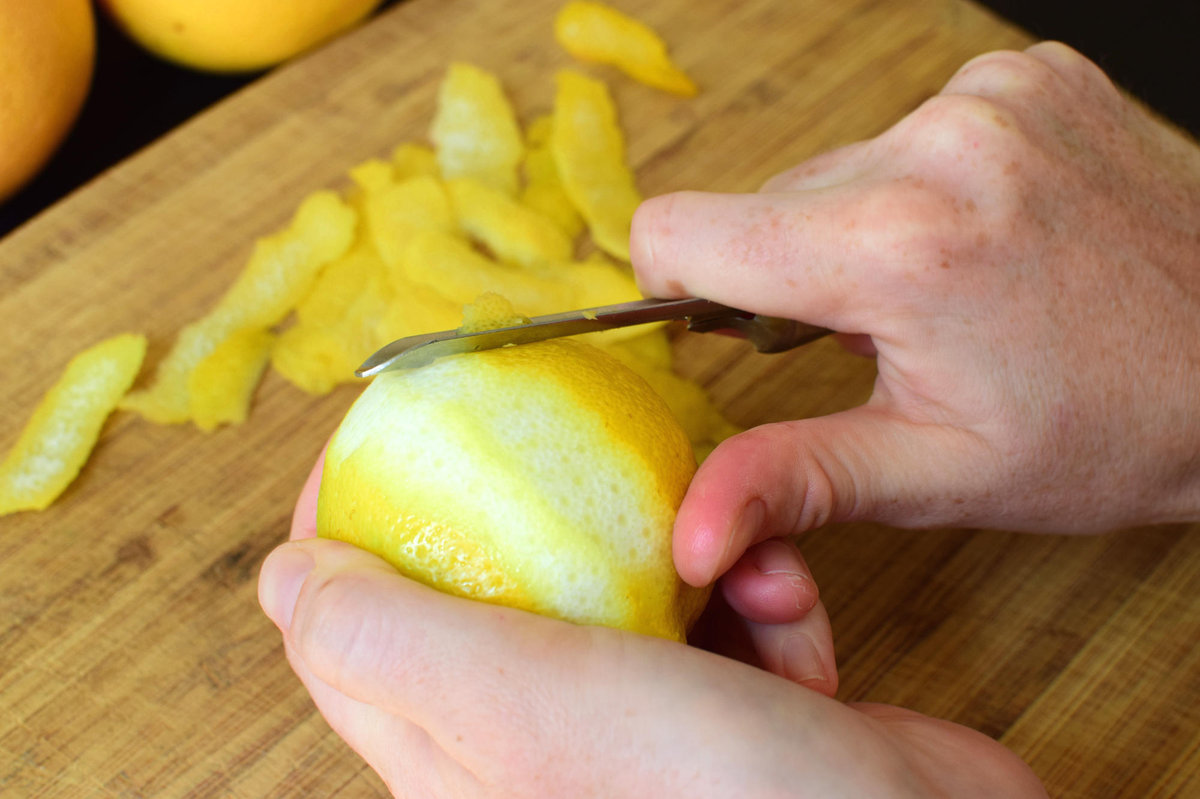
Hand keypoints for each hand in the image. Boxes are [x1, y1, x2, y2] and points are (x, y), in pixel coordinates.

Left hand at [259, 454, 1046, 797]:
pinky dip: (758, 584)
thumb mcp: (522, 697)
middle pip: (500, 588)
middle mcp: (547, 744)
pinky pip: (723, 603)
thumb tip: (280, 580)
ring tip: (731, 556)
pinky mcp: (738, 704)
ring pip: (627, 582)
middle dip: (551, 516)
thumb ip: (391, 639)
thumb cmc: (714, 790)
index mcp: (466, 758)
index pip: (357, 635)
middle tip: (566, 444)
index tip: (386, 433)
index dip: (352, 525)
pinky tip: (792, 602)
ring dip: (685, 545)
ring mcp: (649, 724)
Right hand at [631, 42, 1199, 587]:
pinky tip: (981, 236)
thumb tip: (691, 535)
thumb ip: (791, 481)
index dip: (675, 286)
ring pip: (833, 166)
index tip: (724, 328)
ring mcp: (989, 96)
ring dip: (855, 228)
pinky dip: (920, 185)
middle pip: (760, 201)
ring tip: (940, 287)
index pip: (680, 228)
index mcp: (896, 248)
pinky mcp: (1024, 75)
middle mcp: (937, 145)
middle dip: (788, 272)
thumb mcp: (933, 474)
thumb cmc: (1105, 432)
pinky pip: (906, 129)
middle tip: (874, 330)